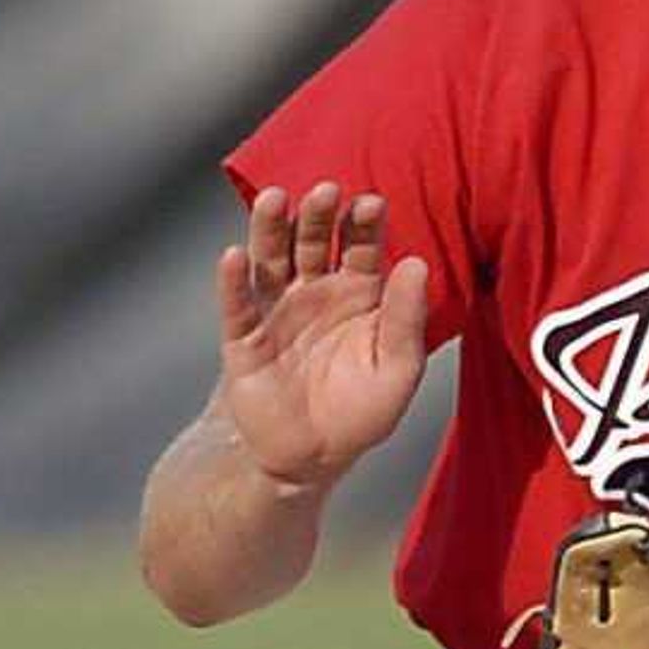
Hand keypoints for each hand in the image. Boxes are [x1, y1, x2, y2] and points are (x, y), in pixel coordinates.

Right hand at [211, 183, 432, 493]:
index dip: (364, 223)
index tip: (371, 203)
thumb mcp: (397, 371)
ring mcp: (276, 311)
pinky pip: (237, 305)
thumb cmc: (360, 413)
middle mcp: (314, 291)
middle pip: (313, 240)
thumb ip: (407, 320)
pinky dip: (233, 281)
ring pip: (270, 258)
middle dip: (318, 214)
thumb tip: (416, 263)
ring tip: (274, 199)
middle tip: (326, 190)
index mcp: (358, 293)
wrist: (306, 459)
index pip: (361, 245)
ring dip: (270, 228)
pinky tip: (233, 256)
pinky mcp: (243, 339)